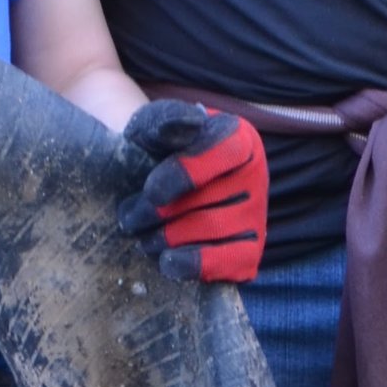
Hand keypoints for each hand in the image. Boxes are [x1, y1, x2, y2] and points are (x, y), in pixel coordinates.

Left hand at [116, 103, 268, 284]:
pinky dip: (196, 265)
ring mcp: (256, 214)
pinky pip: (232, 262)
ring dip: (169, 238)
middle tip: (131, 218)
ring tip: (145, 236)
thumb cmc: (155, 155)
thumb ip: (164, 121)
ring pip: (214, 230)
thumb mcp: (152, 130)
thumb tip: (189, 121)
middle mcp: (256, 174)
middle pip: (209, 199)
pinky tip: (169, 262)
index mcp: (238, 138)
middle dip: (160, 214)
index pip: (220, 154)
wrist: (157, 184)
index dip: (181, 175)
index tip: (150, 191)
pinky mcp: (251, 250)